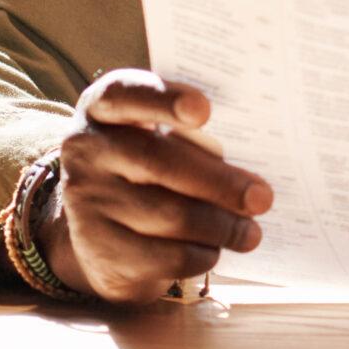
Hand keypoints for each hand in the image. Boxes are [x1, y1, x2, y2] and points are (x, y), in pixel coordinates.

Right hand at [45, 71, 272, 304]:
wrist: (100, 223)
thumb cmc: (150, 162)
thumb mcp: (157, 134)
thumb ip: (193, 132)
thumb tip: (254, 159)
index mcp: (104, 108)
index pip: (124, 92)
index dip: (163, 99)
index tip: (205, 111)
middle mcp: (87, 151)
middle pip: (158, 161)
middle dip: (219, 182)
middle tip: (262, 197)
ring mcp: (86, 202)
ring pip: (166, 215)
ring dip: (220, 227)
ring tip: (251, 232)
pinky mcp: (98, 250)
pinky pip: (161, 256)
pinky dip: (199, 255)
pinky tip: (216, 250)